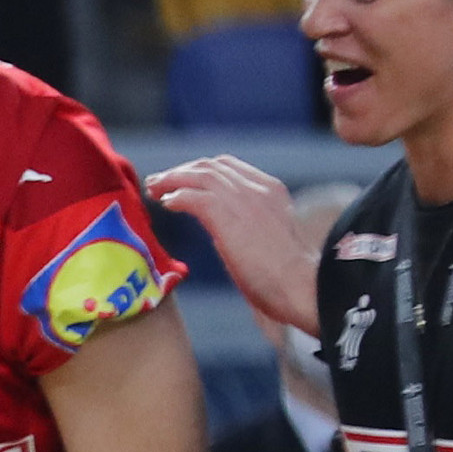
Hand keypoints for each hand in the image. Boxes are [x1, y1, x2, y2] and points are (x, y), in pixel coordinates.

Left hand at [144, 157, 317, 334]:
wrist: (299, 285)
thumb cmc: (286, 274)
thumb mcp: (269, 236)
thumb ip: (248, 223)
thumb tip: (223, 229)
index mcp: (270, 190)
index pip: (228, 167)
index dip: (198, 171)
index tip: (178, 181)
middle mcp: (257, 188)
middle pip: (209, 166)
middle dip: (180, 171)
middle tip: (157, 183)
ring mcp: (243, 199)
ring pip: (198, 176)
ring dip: (171, 180)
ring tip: (153, 190)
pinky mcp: (227, 215)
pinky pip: (193, 196)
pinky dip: (176, 197)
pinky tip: (166, 204)